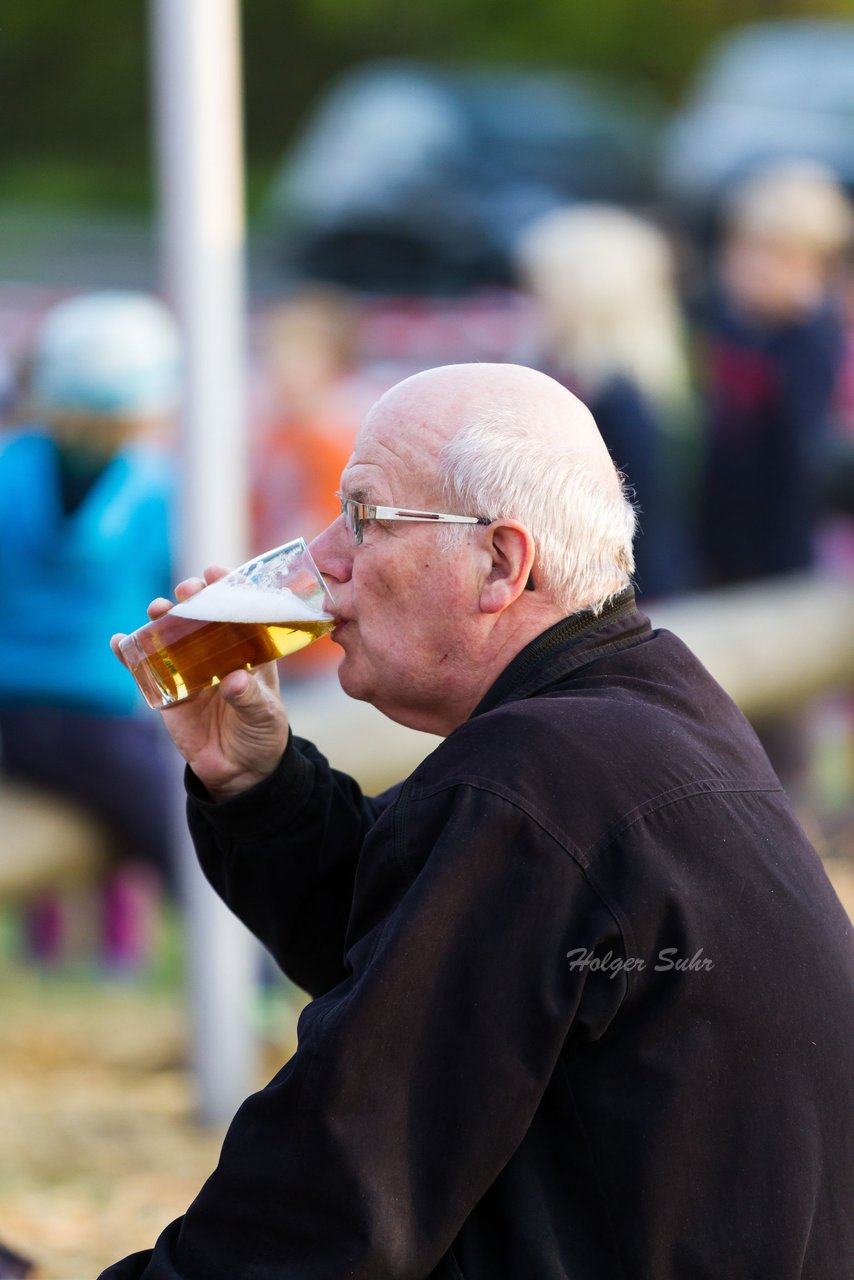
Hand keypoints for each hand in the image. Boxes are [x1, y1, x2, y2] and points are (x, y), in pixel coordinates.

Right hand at [111, 567, 289, 799]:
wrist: (240, 772)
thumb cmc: (261, 734)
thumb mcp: (264, 715)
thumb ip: (249, 697)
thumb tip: (234, 680)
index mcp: (248, 650)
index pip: (239, 610)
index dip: (228, 588)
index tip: (217, 573)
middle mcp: (218, 653)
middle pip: (202, 615)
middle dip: (192, 597)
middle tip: (188, 591)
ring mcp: (190, 669)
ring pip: (171, 635)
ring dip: (162, 617)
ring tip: (158, 609)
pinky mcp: (169, 692)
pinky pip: (146, 669)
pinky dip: (129, 654)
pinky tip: (118, 642)